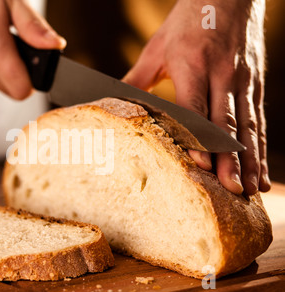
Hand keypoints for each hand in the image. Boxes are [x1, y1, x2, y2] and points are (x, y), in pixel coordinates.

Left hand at [123, 0, 269, 194]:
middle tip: (231, 189)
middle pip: (226, 123)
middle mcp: (222, 74)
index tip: (201, 165)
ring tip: (251, 189)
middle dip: (230, 159)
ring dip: (250, 160)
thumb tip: (109, 102)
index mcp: (193, 64)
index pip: (196, 107)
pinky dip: (261, 149)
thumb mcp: (156, 48)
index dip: (199, 138)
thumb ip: (136, 79)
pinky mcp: (255, 85)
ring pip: (248, 126)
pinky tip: (262, 171)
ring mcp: (243, 80)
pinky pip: (258, 121)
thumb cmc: (187, 20)